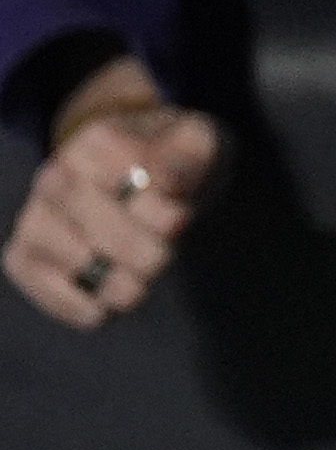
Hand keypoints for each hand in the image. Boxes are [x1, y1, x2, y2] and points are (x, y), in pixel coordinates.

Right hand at [7, 68, 218, 328]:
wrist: (136, 181)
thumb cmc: (173, 164)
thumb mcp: (198, 146)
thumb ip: (190, 157)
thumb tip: (166, 182)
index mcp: (99, 141)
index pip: (126, 179)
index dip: (157, 209)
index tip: (182, 220)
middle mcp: (56, 176)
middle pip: (98, 221)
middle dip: (141, 251)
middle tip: (162, 261)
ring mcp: (34, 216)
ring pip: (72, 258)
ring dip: (113, 284)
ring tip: (138, 288)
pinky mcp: (23, 256)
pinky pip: (45, 288)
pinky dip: (79, 306)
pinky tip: (105, 308)